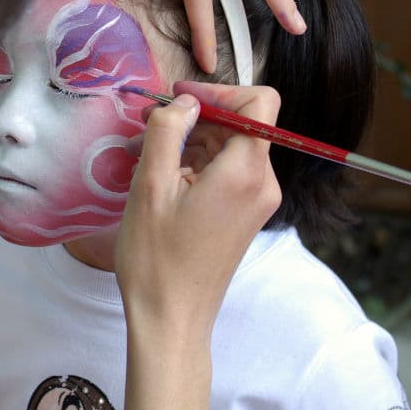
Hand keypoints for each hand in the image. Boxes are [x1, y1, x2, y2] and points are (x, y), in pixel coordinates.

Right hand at [114, 81, 281, 340]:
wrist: (171, 319)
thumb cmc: (156, 259)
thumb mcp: (150, 188)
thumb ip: (166, 133)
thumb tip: (183, 103)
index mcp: (245, 173)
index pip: (259, 102)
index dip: (219, 90)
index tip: (178, 100)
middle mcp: (262, 184)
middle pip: (242, 124)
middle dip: (196, 119)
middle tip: (149, 132)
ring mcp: (257, 202)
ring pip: (231, 148)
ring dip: (192, 144)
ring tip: (148, 162)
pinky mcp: (245, 216)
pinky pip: (228, 173)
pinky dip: (198, 167)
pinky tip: (163, 184)